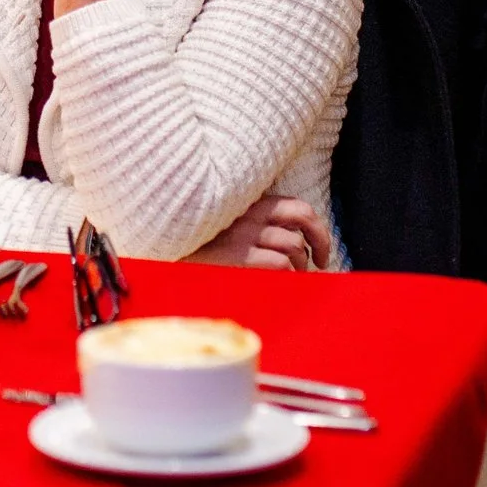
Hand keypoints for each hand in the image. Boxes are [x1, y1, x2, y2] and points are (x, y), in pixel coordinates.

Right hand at [184, 195, 335, 269]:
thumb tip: (295, 243)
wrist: (165, 255)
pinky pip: (280, 264)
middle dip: (320, 241)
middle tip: (320, 262)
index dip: (316, 228)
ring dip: (299, 265)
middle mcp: (248, 213)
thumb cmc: (198, 245)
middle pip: (303, 219)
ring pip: (293, 246)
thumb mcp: (226, 225)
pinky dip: (287, 276)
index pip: (296, 207)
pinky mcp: (238, 257)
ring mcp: (243, 234)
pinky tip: (279, 284)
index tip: (318, 248)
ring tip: (289, 277)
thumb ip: (254, 224)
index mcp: (247, 203)